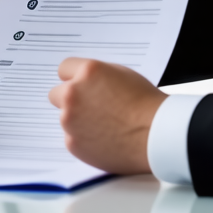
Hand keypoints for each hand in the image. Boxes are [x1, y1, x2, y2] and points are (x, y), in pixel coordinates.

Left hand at [48, 58, 165, 174]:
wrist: (156, 135)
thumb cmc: (145, 104)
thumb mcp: (122, 74)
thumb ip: (96, 75)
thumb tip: (83, 80)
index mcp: (87, 73)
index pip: (64, 69)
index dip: (75, 77)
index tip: (82, 85)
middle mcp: (73, 95)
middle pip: (56, 94)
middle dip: (71, 99)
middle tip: (92, 107)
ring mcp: (70, 121)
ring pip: (65, 118)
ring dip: (78, 120)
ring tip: (105, 125)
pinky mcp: (72, 144)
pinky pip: (72, 138)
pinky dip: (84, 139)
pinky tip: (104, 139)